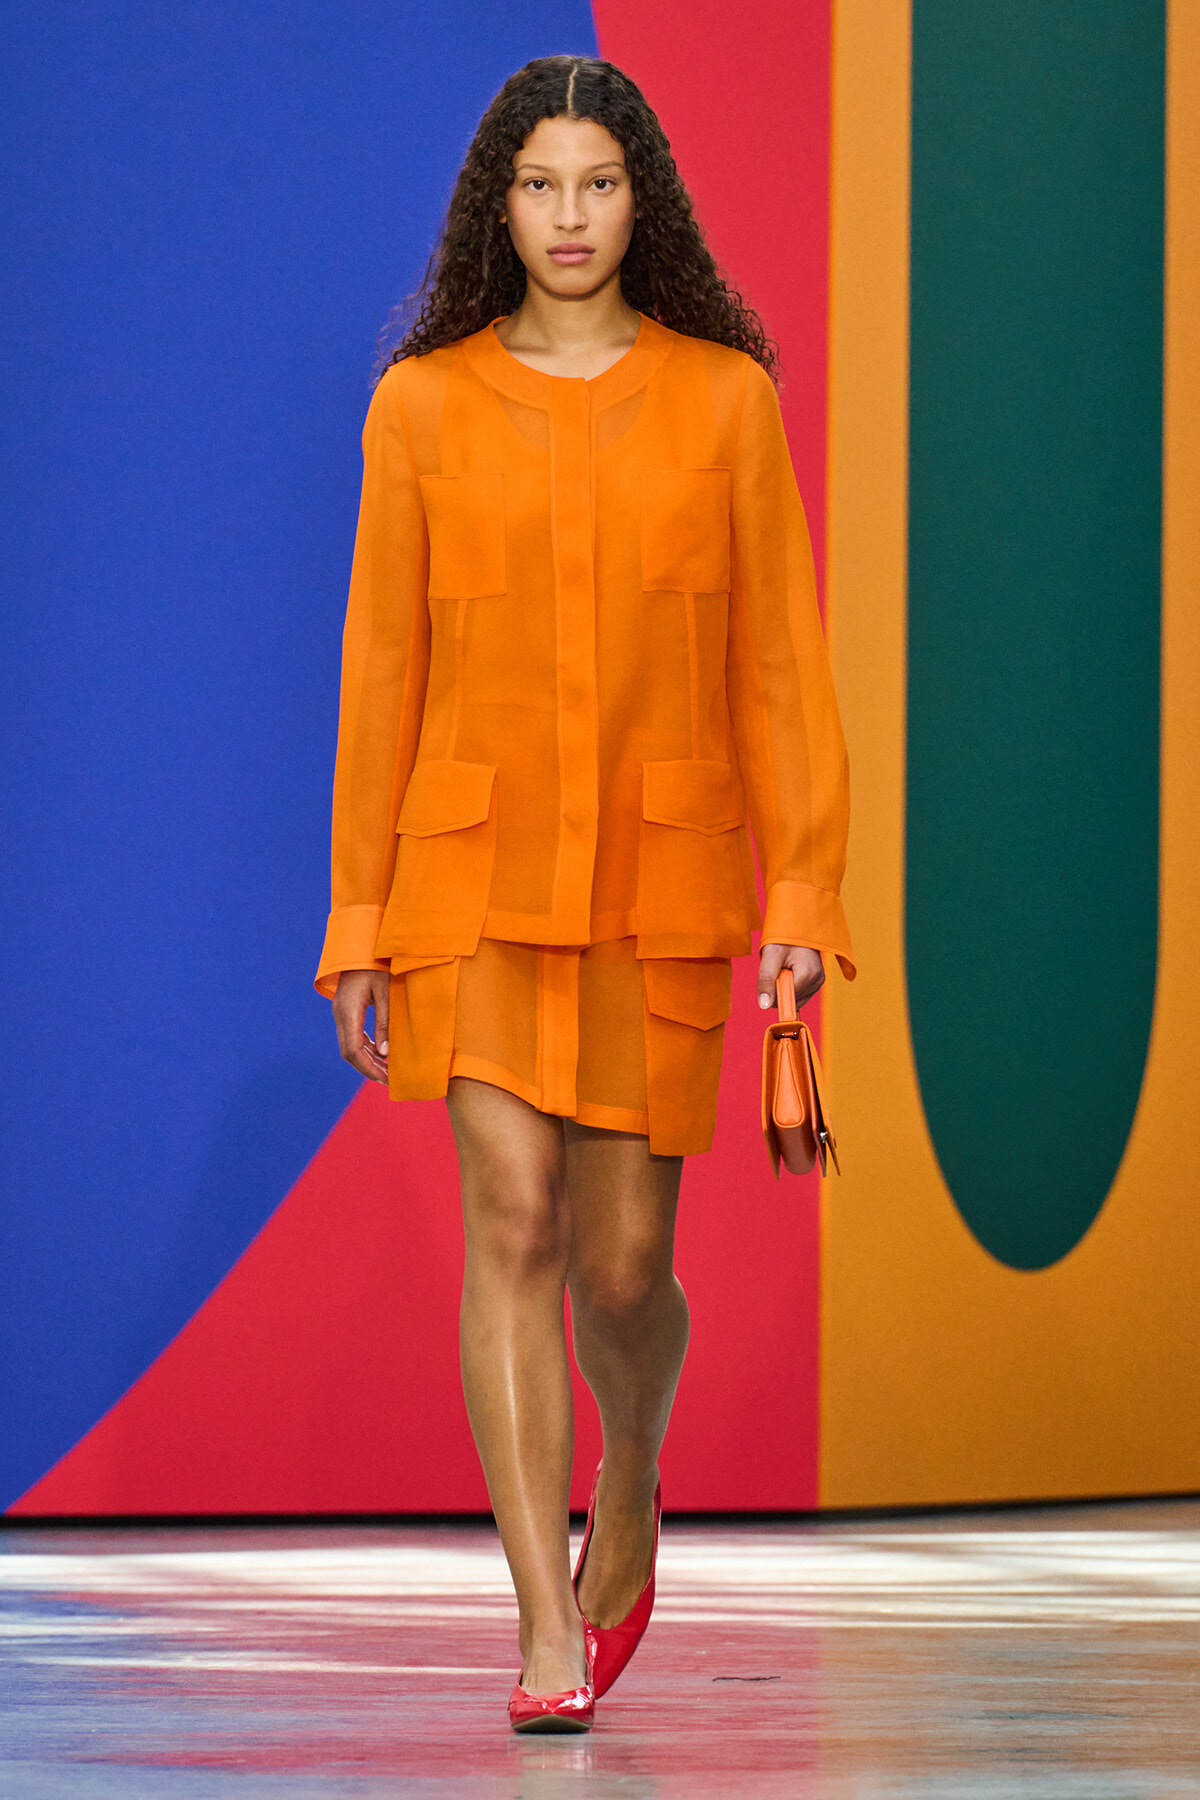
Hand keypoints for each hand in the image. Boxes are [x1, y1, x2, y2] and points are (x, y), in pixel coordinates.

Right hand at [332, 968, 389, 1082]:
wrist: (360, 945)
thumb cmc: (377, 965)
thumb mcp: (386, 992)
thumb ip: (385, 1023)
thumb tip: (385, 1054)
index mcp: (348, 1012)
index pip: (353, 1051)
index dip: (368, 1068)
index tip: (385, 1079)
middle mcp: (340, 1015)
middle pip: (349, 1052)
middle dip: (368, 1068)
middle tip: (389, 1080)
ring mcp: (340, 1013)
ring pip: (350, 1046)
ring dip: (367, 1060)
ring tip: (387, 1071)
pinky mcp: (345, 1011)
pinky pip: (352, 1036)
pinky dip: (365, 1048)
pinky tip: (381, 1054)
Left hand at [757, 943, 824, 1010]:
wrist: (798, 926)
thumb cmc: (784, 937)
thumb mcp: (771, 956)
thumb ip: (766, 980)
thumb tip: (764, 1005)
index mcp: (808, 975)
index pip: (785, 999)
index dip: (773, 989)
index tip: (773, 971)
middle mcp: (817, 980)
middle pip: (790, 1000)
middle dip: (779, 987)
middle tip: (778, 966)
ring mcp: (818, 981)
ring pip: (794, 998)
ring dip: (784, 986)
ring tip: (784, 965)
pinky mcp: (817, 981)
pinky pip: (799, 994)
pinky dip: (790, 985)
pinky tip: (789, 969)